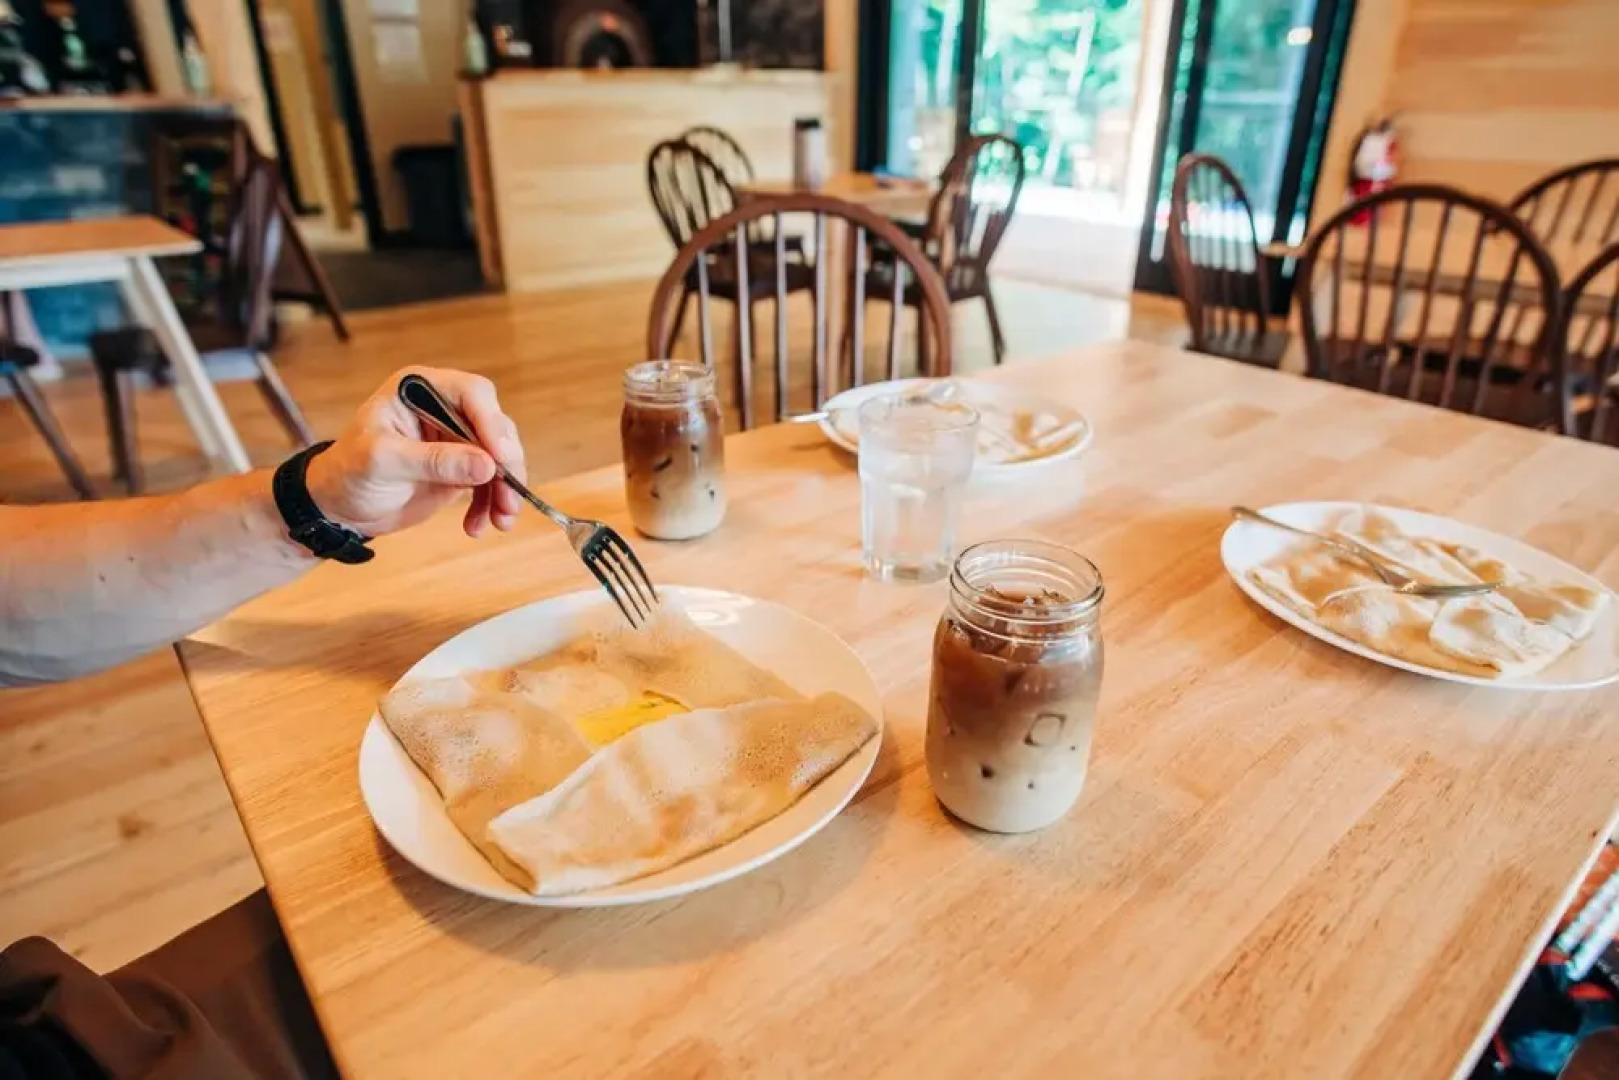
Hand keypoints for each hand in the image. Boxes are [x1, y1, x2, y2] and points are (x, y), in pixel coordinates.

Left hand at [305, 367, 526, 538]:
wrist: (338, 507)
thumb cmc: (348, 472)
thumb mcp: (384, 462)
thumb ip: (434, 461)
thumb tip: (487, 465)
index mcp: (421, 390)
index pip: (472, 393)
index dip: (491, 423)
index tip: (499, 459)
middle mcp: (444, 408)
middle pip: (495, 426)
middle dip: (506, 463)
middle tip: (510, 496)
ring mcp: (456, 439)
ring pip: (499, 457)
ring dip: (506, 489)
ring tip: (502, 520)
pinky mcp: (461, 468)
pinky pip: (490, 482)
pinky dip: (491, 504)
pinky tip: (479, 526)